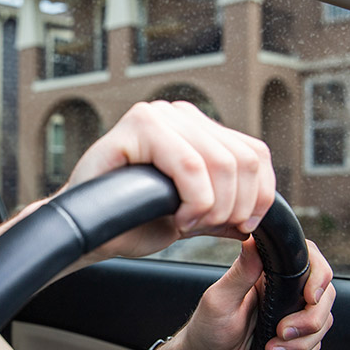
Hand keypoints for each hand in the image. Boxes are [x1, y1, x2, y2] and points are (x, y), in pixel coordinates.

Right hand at [64, 101, 275, 259]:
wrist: (89, 234)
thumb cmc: (131, 223)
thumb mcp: (192, 217)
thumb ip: (224, 210)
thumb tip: (259, 215)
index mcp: (198, 129)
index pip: (255, 153)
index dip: (261, 196)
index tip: (241, 227)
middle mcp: (180, 115)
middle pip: (243, 159)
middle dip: (236, 206)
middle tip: (207, 228)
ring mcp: (159, 115)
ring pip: (220, 162)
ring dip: (213, 206)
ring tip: (187, 224)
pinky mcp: (138, 125)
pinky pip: (190, 165)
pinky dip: (194, 200)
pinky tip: (177, 218)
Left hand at [151, 238, 334, 349]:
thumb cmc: (207, 329)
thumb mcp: (220, 299)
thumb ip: (240, 272)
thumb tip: (252, 240)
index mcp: (268, 274)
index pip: (310, 262)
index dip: (319, 277)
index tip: (309, 298)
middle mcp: (284, 293)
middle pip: (325, 297)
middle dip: (309, 321)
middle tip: (281, 332)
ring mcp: (291, 316)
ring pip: (322, 324)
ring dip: (301, 344)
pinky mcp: (294, 340)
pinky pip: (314, 348)